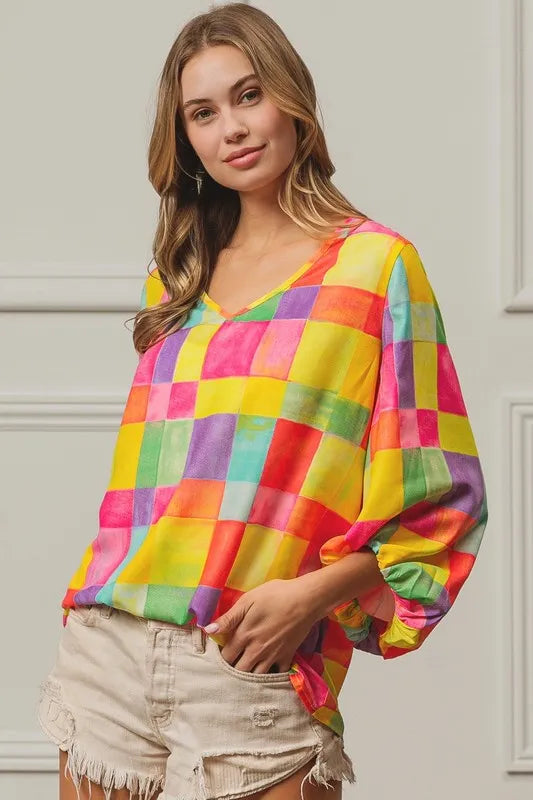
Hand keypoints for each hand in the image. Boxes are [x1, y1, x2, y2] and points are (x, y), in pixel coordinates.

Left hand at [201, 578, 317, 673]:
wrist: (306, 600)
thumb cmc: (275, 595)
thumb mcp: (248, 600)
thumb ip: (229, 617)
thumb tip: (208, 630)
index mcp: (244, 636)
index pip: (226, 656)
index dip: (220, 657)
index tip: (219, 654)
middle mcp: (257, 651)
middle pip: (239, 671)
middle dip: (233, 670)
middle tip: (231, 665)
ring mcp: (273, 656)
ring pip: (256, 677)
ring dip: (249, 677)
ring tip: (246, 672)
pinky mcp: (287, 657)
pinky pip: (277, 675)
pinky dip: (271, 676)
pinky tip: (267, 672)